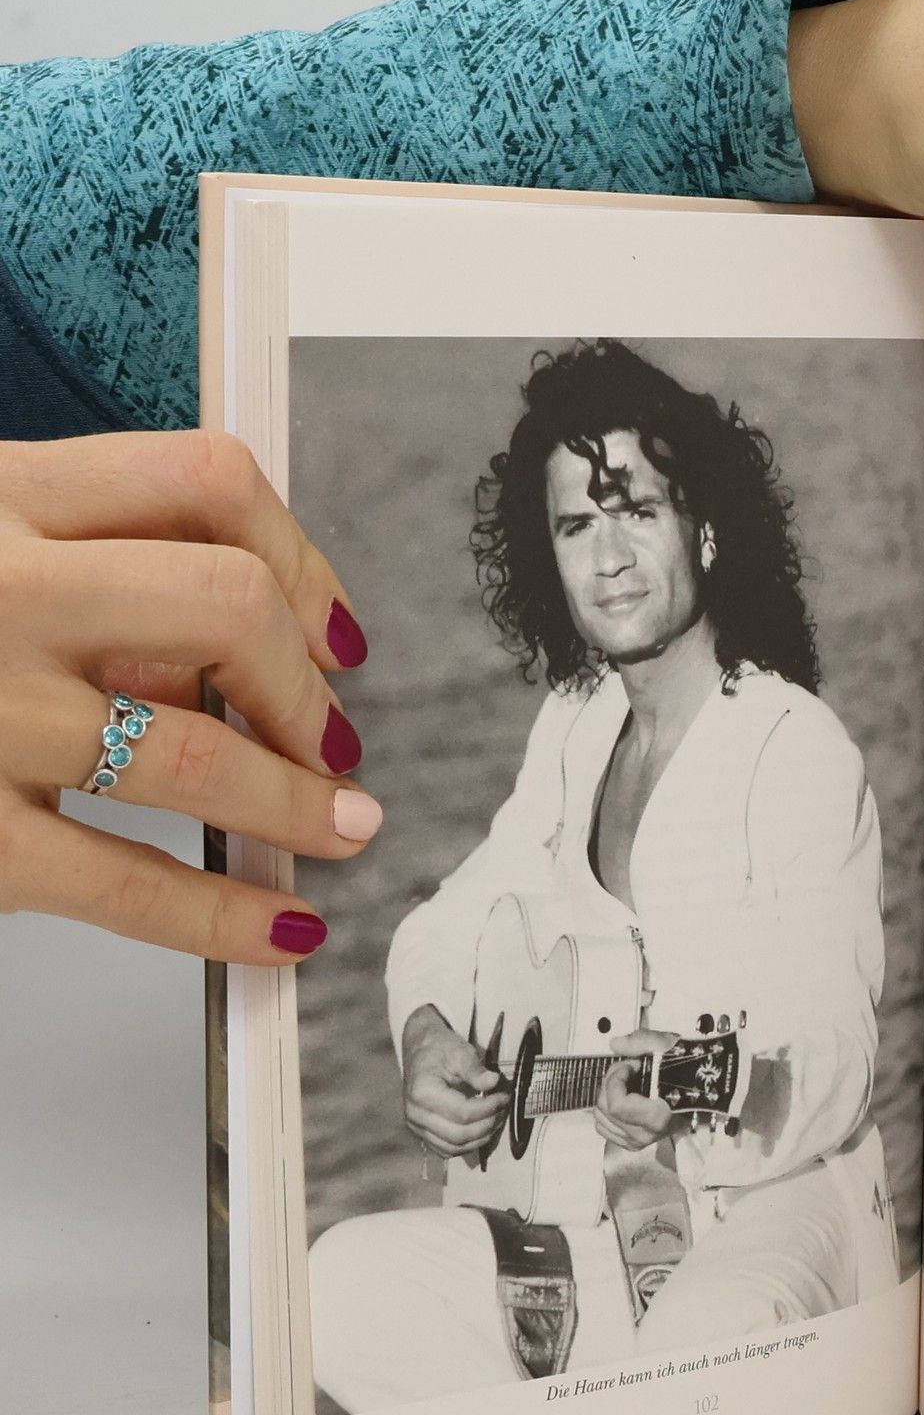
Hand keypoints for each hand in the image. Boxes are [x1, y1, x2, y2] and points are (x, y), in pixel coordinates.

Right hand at [0, 431, 379, 960]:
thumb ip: (93, 571)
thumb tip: (251, 657)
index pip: (207, 482)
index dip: (302, 562)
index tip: (332, 633)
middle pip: (229, 605)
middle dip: (307, 691)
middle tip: (333, 744)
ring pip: (197, 754)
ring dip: (300, 804)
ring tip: (339, 828)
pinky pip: (128, 885)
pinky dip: (227, 920)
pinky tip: (281, 932)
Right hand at [402, 1004, 507, 1159]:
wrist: (421, 1051)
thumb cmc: (440, 1049)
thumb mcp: (459, 1051)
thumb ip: (476, 1069)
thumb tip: (494, 1082)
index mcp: (422, 1093)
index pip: (462, 1113)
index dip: (489, 1108)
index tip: (505, 1095)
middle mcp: (415, 1114)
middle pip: (459, 1135)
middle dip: (489, 1124)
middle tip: (504, 1106)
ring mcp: (417, 1127)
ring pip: (454, 1147)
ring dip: (482, 1137)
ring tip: (498, 1117)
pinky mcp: (423, 1134)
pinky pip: (447, 1150)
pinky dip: (469, 1144)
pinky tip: (484, 1129)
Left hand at [593, 1028, 680, 1153]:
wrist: (706, 1087)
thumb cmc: (691, 1070)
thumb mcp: (668, 1048)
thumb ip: (641, 1042)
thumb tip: (617, 1044)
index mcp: (658, 1117)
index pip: (617, 1105)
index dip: (616, 1079)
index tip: (630, 1065)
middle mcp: (647, 1133)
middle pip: (606, 1109)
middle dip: (611, 1082)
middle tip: (628, 1069)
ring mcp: (640, 1140)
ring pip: (601, 1119)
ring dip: (607, 1096)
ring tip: (625, 1083)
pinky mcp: (635, 1141)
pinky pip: (605, 1129)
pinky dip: (606, 1113)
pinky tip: (619, 1098)